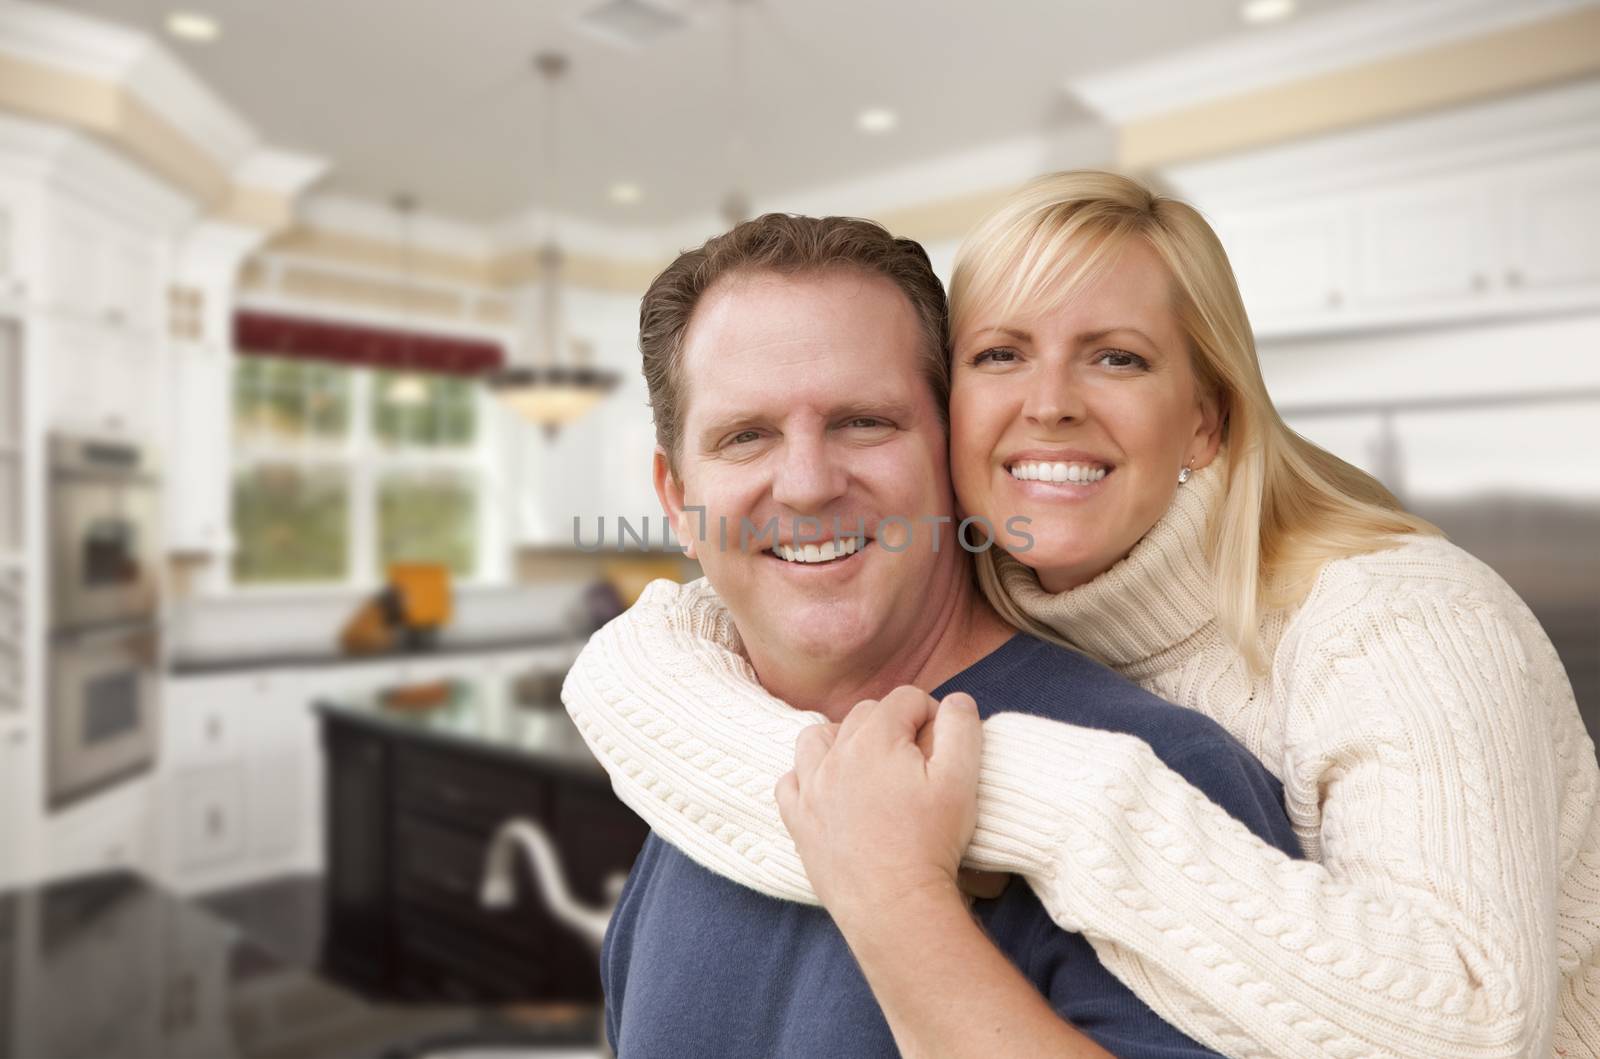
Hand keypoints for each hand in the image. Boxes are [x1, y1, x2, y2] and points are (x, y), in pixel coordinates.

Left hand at [774, 686, 981, 932]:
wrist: (895, 906)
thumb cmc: (932, 842)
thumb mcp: (962, 780)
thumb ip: (962, 728)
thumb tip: (957, 701)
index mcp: (875, 739)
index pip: (905, 699)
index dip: (931, 712)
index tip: (943, 741)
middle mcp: (835, 756)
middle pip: (863, 715)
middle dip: (892, 725)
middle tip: (916, 759)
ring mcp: (810, 789)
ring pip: (816, 739)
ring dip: (841, 740)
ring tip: (868, 764)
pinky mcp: (798, 821)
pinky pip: (789, 783)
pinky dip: (806, 778)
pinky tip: (828, 792)